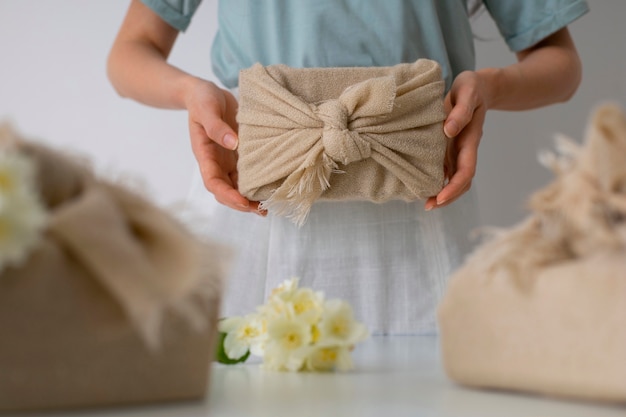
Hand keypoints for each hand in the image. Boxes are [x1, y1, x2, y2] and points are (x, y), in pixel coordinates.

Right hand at [185, 79, 265, 214]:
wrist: (205, 92)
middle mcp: (216, 163)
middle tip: (262, 210)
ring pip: (238, 186)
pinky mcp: (239, 155)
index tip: (243, 202)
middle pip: (226, 191)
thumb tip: (233, 144)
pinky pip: (248, 174)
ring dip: (251, 198)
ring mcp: (227, 161)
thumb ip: (217, 127)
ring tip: (269, 206)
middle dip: (242, 204)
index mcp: (204, 154)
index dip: (227, 195)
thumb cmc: (202, 99)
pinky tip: (272, 188)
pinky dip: (258, 183)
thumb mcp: (206, 108)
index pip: (213, 182)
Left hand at [425, 70, 488, 210]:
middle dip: (448, 197)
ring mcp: (459, 150)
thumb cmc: (471, 88)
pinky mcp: (451, 148)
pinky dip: (437, 180)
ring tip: (425, 203)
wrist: (479, 86)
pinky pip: (446, 169)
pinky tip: (423, 185)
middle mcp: (465, 149)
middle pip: (461, 181)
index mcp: (470, 140)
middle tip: (428, 206)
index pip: (466, 171)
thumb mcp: (467, 92)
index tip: (439, 198)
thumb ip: (460, 111)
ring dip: (443, 192)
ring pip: (454, 178)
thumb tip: (449, 130)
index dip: (454, 187)